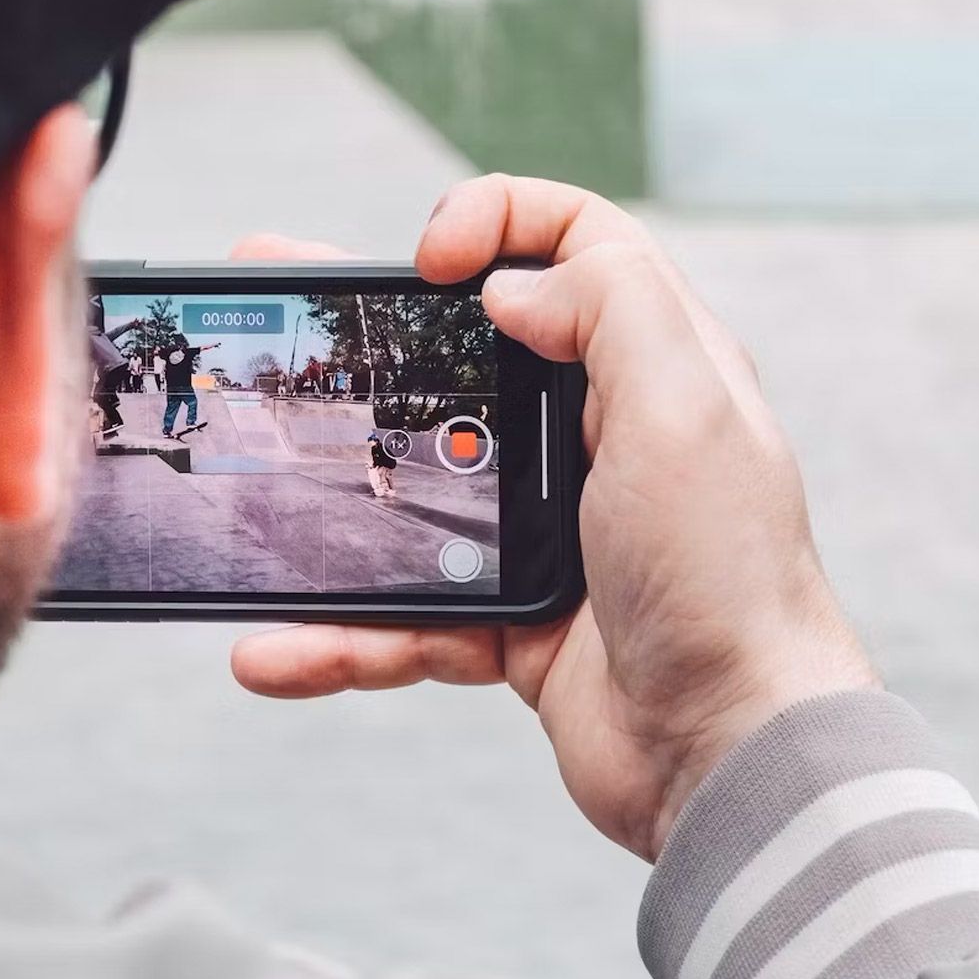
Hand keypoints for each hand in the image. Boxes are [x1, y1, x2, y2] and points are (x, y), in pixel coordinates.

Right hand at [227, 178, 876, 860]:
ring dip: (332, 506)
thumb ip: (611, 309)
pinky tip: (281, 646)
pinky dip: (343, 633)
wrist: (730, 755)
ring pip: (414, 494)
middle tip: (280, 303)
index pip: (576, 244)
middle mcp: (602, 439)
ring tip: (248, 501)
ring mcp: (552, 534)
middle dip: (366, 334)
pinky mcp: (515, 624)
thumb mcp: (686, 409)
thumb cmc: (729, 584)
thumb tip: (513, 283)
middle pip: (464, 354)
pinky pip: (405, 612)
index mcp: (654, 368)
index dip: (497, 222)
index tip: (425, 260)